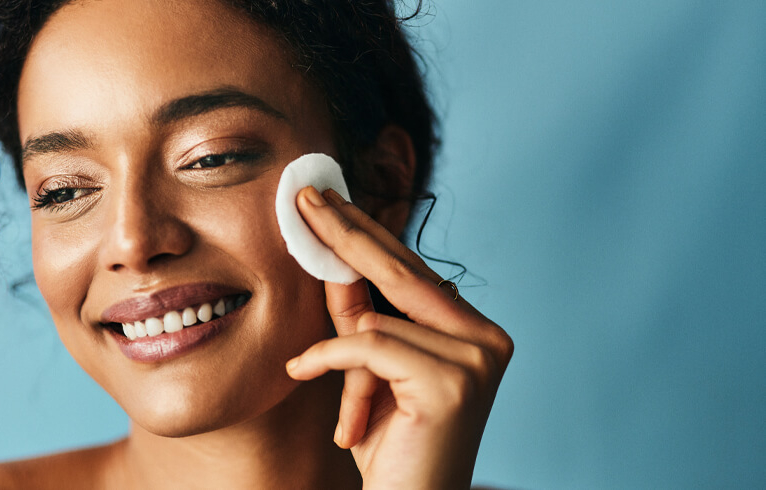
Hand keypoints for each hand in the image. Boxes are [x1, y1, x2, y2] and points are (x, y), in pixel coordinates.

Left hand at [286, 186, 513, 489]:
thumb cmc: (391, 447)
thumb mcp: (369, 372)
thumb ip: (358, 318)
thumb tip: (331, 261)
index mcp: (475, 331)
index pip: (413, 271)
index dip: (367, 233)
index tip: (329, 201)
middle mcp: (486, 339)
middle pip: (402, 272)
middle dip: (346, 234)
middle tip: (305, 198)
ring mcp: (476, 360)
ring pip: (377, 321)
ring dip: (336, 351)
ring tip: (314, 376)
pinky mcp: (452, 383)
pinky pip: (368, 347)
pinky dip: (329, 358)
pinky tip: (302, 370)